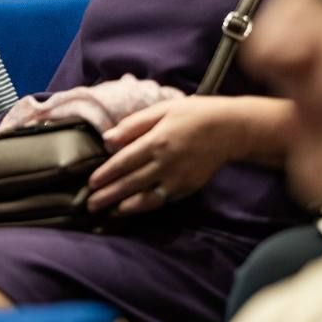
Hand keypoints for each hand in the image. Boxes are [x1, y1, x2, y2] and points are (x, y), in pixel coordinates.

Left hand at [87, 97, 239, 215]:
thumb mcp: (162, 110)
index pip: (124, 161)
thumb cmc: (192, 114)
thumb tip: (107, 139)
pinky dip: (145, 207)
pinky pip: (162, 200)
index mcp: (157, 141)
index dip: (106, 174)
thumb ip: (133, 125)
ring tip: (106, 212)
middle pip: (131, 183)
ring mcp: (178, 178)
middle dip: (109, 195)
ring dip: (124, 206)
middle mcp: (166, 163)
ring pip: (146, 197)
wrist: (231, 130)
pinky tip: (131, 209)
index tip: (90, 183)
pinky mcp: (188, 187)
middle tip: (90, 204)